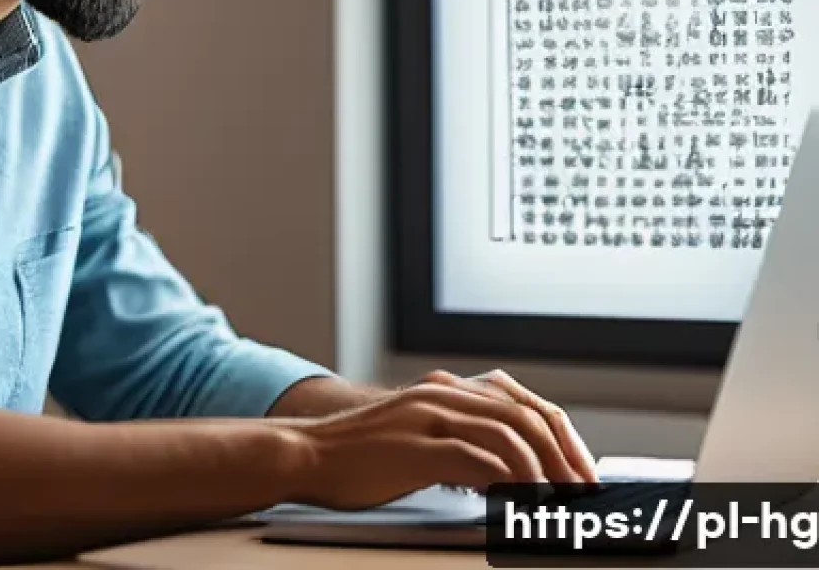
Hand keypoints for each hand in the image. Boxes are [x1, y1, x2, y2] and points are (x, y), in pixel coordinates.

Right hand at [284, 369, 596, 509]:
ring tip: (560, 502)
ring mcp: (429, 418)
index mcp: (448, 390)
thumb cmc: (364, 455)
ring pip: (507, 435)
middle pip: (524, 416)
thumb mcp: (420, 435)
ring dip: (543, 472)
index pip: (523, 403)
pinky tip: (520, 502)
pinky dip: (507, 482)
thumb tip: (513, 471)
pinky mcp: (414, 447)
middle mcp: (443, 395)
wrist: (309, 453)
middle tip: (584, 492)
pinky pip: (474, 459)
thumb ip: (461, 440)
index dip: (561, 436)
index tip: (583, 472)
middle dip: (563, 456)